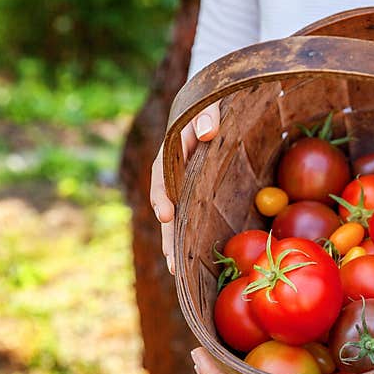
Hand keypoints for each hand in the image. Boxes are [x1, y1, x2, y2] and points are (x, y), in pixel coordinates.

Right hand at [150, 102, 220, 274]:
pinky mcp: (195, 194)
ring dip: (174, 244)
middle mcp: (172, 174)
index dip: (162, 197)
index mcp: (170, 152)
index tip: (166, 215)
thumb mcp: (208, 103)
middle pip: (166, 207)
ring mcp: (183, 186)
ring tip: (177, 270)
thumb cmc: (210, 103)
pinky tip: (191, 260)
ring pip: (175, 219)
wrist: (211, 105)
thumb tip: (208, 132)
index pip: (161, 177)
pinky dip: (188, 237)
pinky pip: (190, 218)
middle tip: (173, 262)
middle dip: (168, 236)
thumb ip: (207, 114)